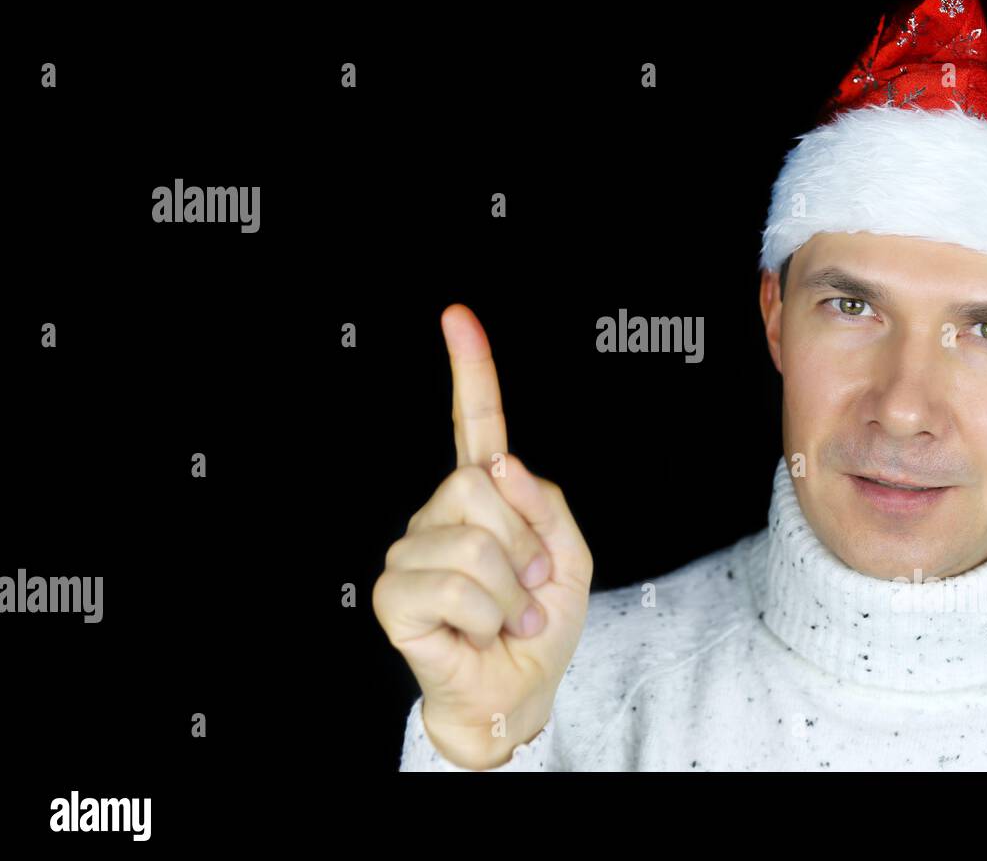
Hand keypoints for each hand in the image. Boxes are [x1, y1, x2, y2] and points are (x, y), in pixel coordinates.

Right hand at [373, 303, 593, 768]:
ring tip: (508, 616)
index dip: (470, 370)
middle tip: (529, 588)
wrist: (520, 690)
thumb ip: (546, 504)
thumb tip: (499, 464)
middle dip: (525, 541)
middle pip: (481, 484)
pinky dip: (487, 616)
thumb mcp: (571, 556)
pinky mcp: (394, 594)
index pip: (476, 425)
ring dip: (513, 592)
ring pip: (474, 541)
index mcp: (485, 497)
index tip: (458, 317)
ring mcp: (412, 551)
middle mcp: (440, 514)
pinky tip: (478, 631)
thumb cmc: (542, 625)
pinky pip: (455, 585)